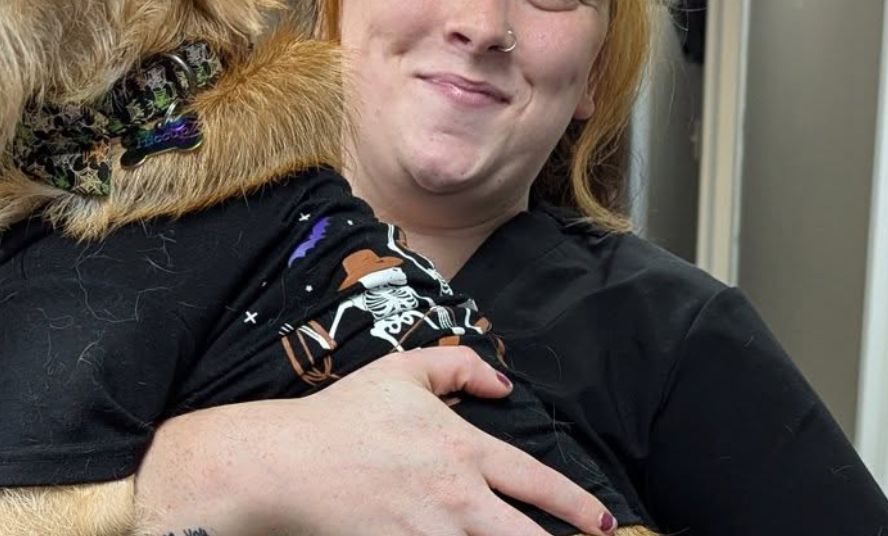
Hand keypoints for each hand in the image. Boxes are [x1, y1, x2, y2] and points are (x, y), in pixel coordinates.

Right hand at [133, 347, 618, 535]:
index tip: (602, 522)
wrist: (284, 464)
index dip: (578, 506)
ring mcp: (430, 533)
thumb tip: (503, 383)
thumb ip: (459, 367)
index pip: (537, 482)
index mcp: (463, 449)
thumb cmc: (341, 417)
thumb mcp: (402, 372)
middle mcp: (456, 497)